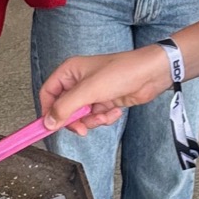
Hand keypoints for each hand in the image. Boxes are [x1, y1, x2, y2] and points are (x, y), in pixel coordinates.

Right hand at [40, 45, 170, 134]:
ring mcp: (92, 92)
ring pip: (81, 116)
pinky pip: (96, 117)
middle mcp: (79, 82)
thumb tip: (48, 121)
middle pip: (64, 108)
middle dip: (75, 120)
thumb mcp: (88, 91)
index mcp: (69, 72)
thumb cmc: (123, 71)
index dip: (48, 111)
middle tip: (82, 127)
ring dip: (93, 120)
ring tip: (104, 115)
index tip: (50, 127)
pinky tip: (115, 110)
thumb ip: (65, 107)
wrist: (150, 75)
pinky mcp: (105, 101)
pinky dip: (105, 117)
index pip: (48, 94)